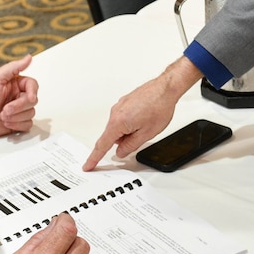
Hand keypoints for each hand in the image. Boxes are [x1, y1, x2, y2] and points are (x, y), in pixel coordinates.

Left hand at [0, 55, 38, 137]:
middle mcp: (17, 96)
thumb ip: (14, 67)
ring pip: (31, 113)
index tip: (29, 98)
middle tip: (5, 109)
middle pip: (32, 101)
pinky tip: (5, 123)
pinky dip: (17, 125)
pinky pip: (27, 125)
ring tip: (2, 116)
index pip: (33, 86)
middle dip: (18, 107)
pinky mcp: (16, 123)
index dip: (32, 92)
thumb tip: (29, 57)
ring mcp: (17, 110)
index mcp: (15, 84)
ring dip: (16, 116)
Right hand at [84, 57, 201, 169]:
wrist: (166, 88)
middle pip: (113, 136)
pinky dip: (131, 122)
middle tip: (141, 135)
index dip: (94, 158)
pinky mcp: (124, 102)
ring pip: (119, 127)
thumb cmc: (159, 107)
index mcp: (118, 122)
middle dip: (124, 140)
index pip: (103, 145)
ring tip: (146, 123)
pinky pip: (123, 118)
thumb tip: (120, 152)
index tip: (88, 165)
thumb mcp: (146, 134)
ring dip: (129, 131)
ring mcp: (119, 106)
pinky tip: (144, 118)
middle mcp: (115, 113)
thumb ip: (131, 146)